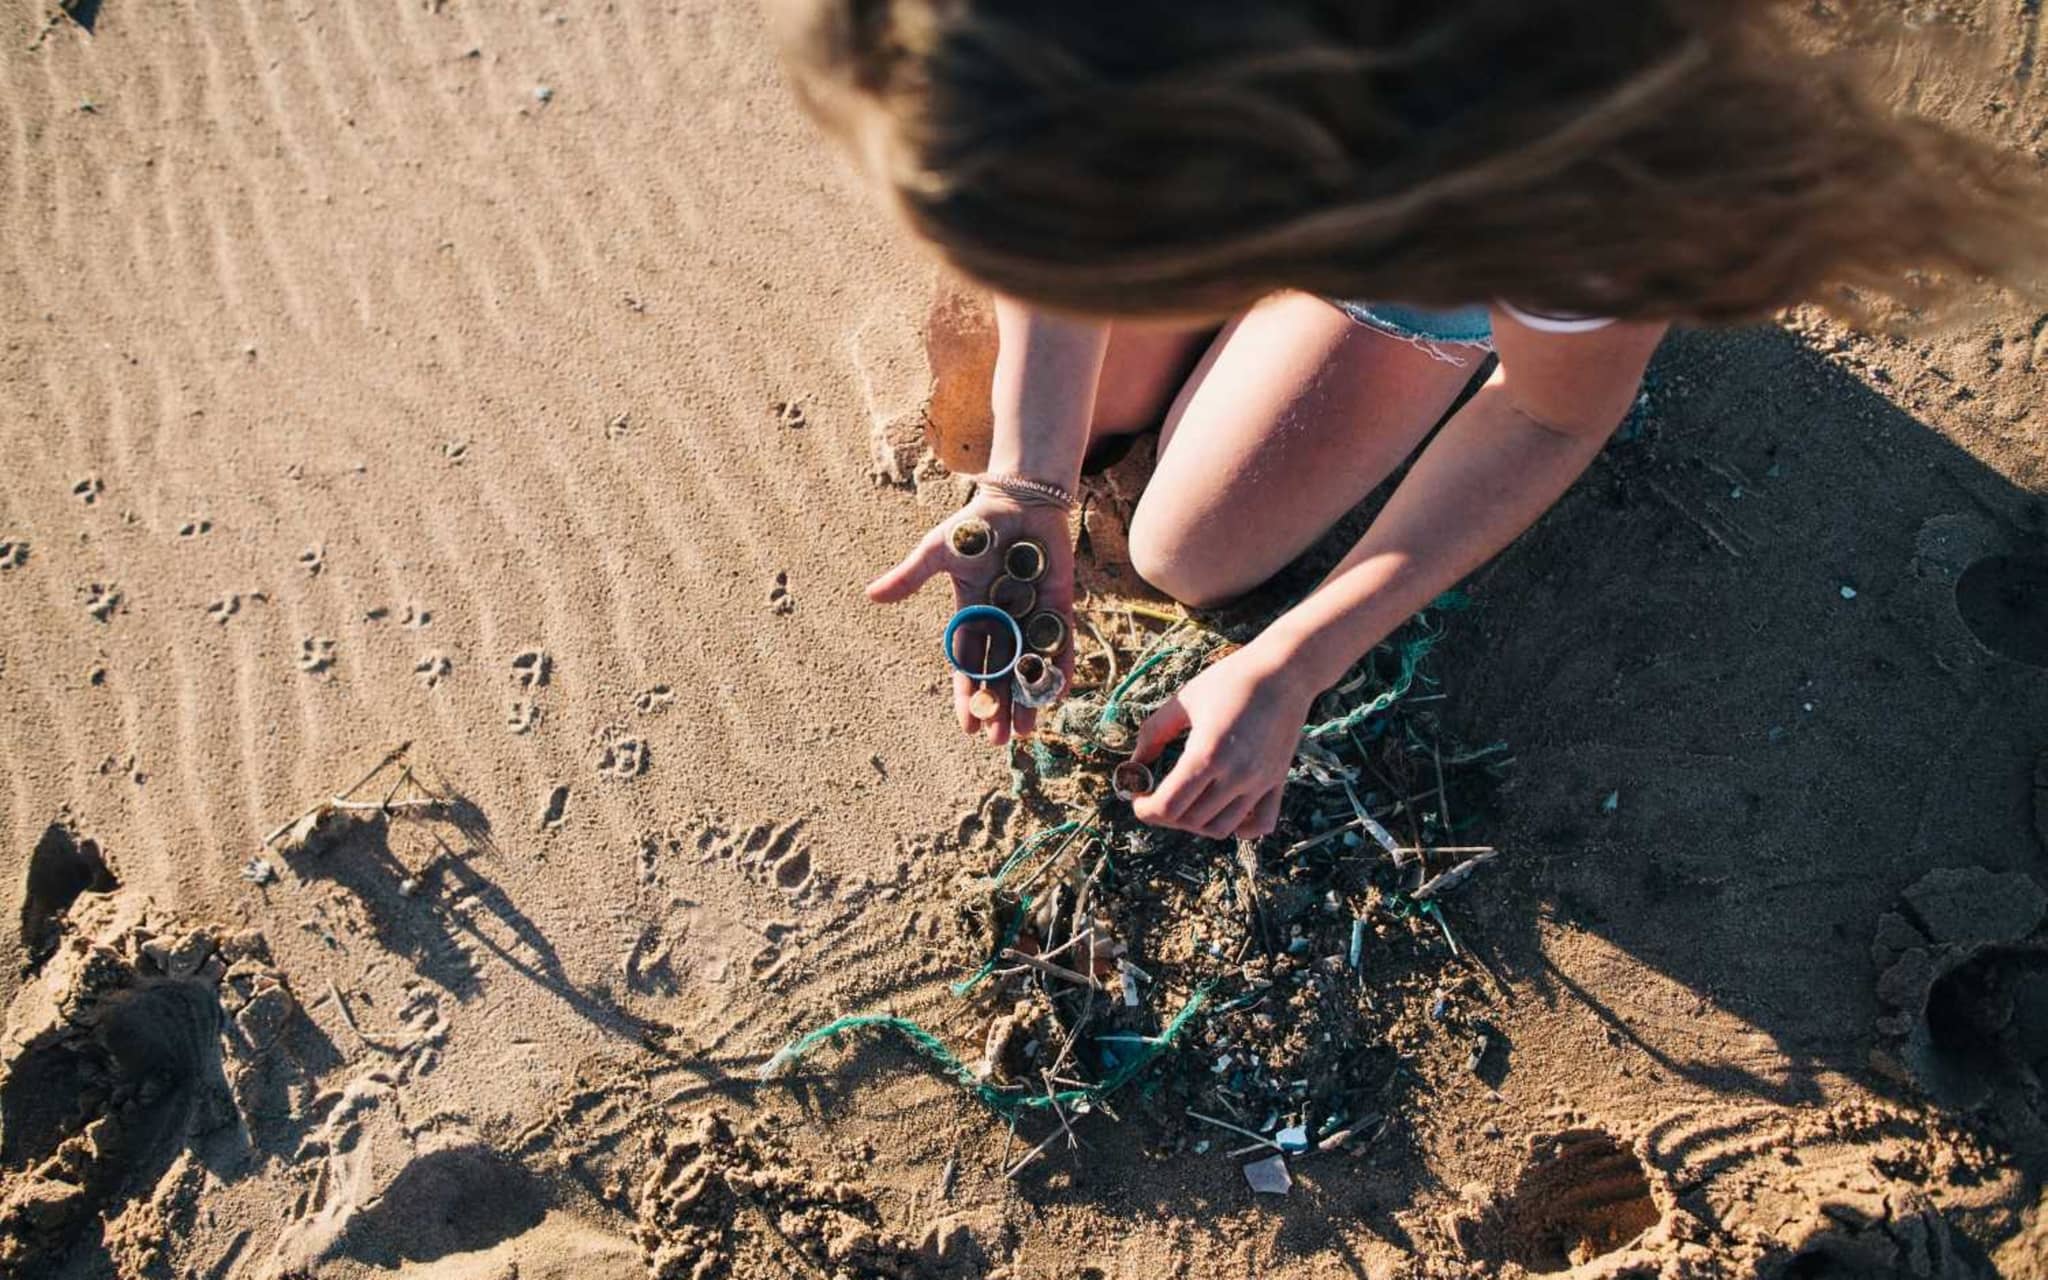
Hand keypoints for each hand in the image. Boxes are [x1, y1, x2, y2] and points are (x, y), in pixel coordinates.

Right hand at [866, 493, 1074, 745]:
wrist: (1018, 499)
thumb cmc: (975, 525)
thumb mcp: (937, 552)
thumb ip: (910, 577)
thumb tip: (871, 596)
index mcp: (972, 615)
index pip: (968, 664)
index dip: (968, 694)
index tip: (968, 726)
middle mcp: (1002, 622)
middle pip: (1000, 674)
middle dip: (999, 707)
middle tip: (999, 740)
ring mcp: (1032, 616)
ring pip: (1030, 666)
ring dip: (1028, 698)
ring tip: (1026, 731)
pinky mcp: (1060, 606)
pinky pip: (1061, 642)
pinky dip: (1060, 665)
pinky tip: (1059, 692)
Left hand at [1128, 643, 1311, 838]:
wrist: (1285, 670)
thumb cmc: (1230, 679)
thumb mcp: (1184, 700)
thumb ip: (1154, 733)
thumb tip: (1134, 764)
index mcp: (1207, 753)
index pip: (1168, 807)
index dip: (1145, 809)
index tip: (1138, 798)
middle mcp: (1236, 774)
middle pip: (1191, 821)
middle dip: (1165, 815)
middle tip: (1156, 796)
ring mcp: (1260, 781)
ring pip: (1221, 829)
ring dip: (1196, 824)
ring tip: (1186, 803)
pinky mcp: (1278, 781)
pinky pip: (1260, 824)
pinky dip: (1239, 828)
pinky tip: (1223, 809)